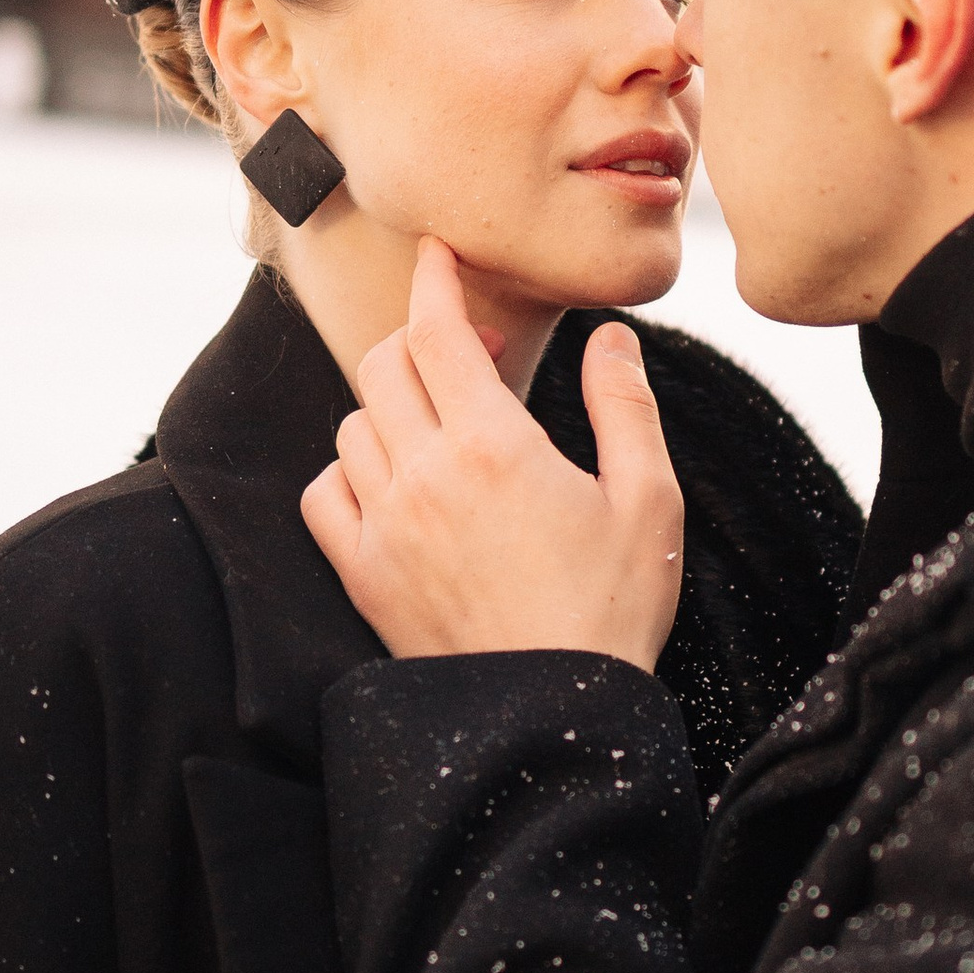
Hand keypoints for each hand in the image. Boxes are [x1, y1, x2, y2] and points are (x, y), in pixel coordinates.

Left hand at [300, 240, 685, 668]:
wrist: (553, 719)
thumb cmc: (611, 611)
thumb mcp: (649, 501)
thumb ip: (625, 407)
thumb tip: (609, 337)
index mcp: (495, 446)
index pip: (436, 331)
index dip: (434, 280)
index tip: (437, 253)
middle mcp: (426, 477)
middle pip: (383, 366)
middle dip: (420, 343)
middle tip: (472, 358)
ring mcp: (386, 527)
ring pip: (354, 425)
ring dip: (392, 408)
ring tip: (443, 428)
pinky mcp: (364, 575)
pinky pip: (325, 492)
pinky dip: (350, 472)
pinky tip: (395, 484)